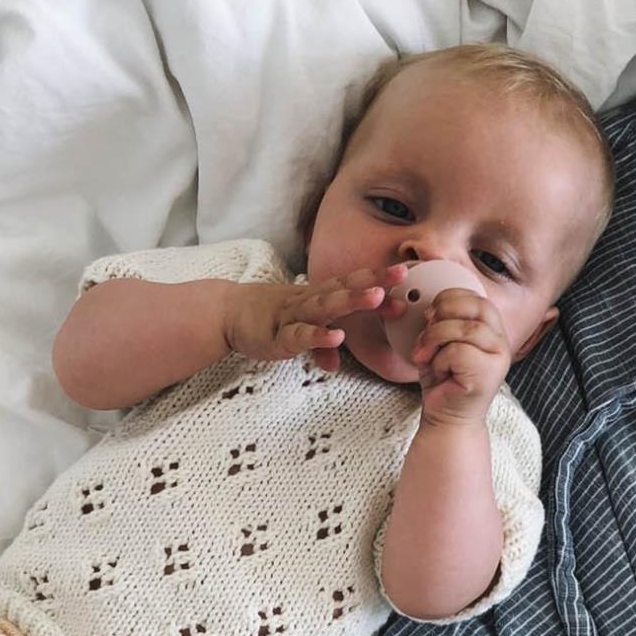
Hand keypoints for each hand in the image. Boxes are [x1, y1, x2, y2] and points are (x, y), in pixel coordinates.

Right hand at [224, 265, 409, 372]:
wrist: (228, 313)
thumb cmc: (268, 319)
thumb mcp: (299, 330)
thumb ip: (320, 345)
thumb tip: (336, 362)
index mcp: (318, 296)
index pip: (352, 283)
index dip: (378, 277)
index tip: (407, 274)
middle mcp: (309, 300)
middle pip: (344, 288)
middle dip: (373, 281)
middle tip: (401, 275)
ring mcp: (294, 316)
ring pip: (326, 306)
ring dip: (351, 300)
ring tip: (376, 297)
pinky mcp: (278, 336)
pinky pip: (300, 336)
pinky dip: (318, 338)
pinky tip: (336, 339)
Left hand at [411, 289, 510, 425]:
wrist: (447, 420)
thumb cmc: (443, 382)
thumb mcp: (439, 345)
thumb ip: (440, 323)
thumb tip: (432, 309)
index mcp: (490, 330)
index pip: (475, 298)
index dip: (449, 299)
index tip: (430, 315)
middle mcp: (500, 341)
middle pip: (474, 307)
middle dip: (442, 315)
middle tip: (426, 334)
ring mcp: (498, 357)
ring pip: (464, 329)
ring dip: (435, 339)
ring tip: (424, 357)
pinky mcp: (489, 373)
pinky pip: (458, 352)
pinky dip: (440, 361)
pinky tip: (439, 374)